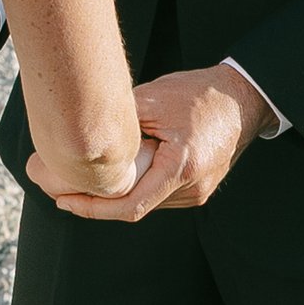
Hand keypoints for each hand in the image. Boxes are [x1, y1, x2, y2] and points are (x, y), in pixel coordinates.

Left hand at [42, 61, 269, 219]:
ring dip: (117, 196)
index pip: (131, 206)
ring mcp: (198, 192)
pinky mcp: (198, 188)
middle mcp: (193, 188)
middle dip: (98, 202)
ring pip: (146, 204)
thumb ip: (121, 121)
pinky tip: (116, 177)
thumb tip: (83, 133)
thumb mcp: (154, 98)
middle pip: (135, 208)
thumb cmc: (202, 94)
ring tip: (82, 183)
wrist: (242, 98)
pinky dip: (136, 189)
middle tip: (61, 191)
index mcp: (182, 167)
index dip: (93, 209)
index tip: (65, 202)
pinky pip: (159, 196)